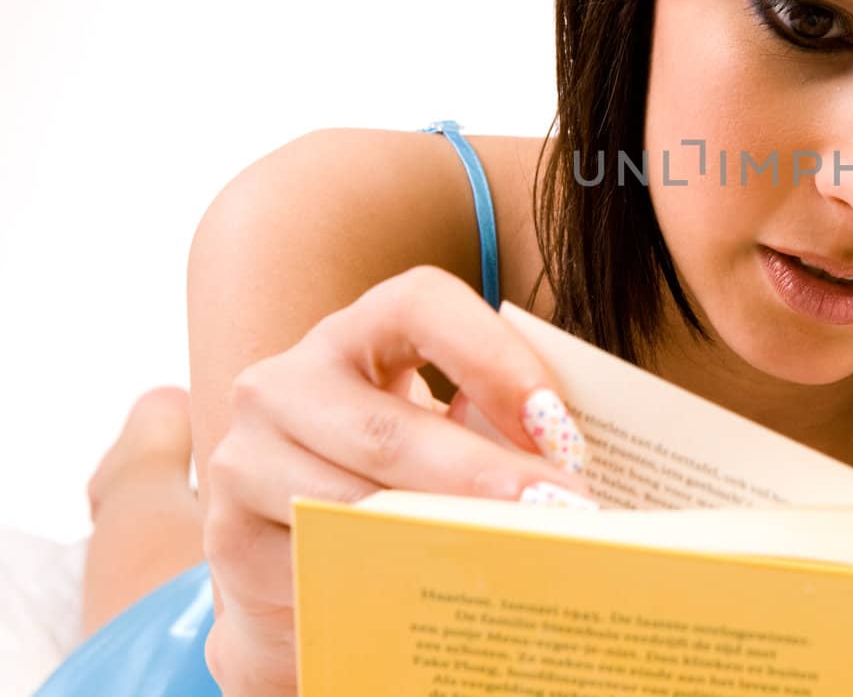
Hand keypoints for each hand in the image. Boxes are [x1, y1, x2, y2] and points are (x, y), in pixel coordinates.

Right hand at [200, 266, 593, 695]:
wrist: (300, 562)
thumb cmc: (400, 481)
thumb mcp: (446, 433)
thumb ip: (498, 425)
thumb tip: (577, 457)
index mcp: (358, 332)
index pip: (420, 305)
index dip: (492, 356)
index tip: (556, 422)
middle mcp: (287, 381)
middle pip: (388, 426)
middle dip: (484, 474)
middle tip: (560, 510)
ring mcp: (245, 455)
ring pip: (350, 504)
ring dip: (443, 536)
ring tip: (521, 556)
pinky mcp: (228, 535)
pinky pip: (318, 562)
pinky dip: (387, 579)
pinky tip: (447, 595)